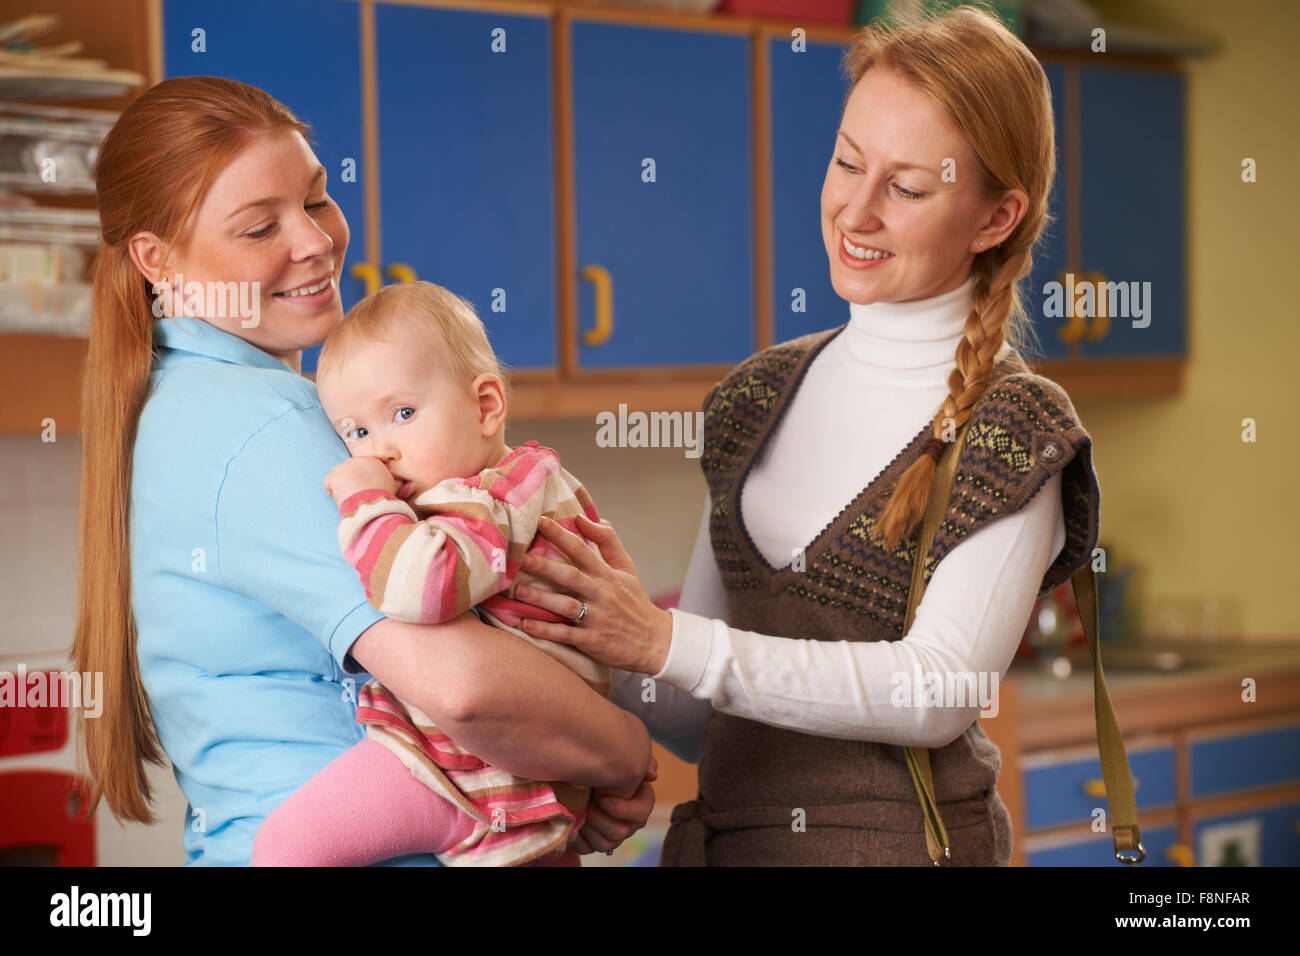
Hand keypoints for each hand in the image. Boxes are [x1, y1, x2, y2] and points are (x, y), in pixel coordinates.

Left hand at [324, 456, 397, 503]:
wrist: (372, 506)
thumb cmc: (384, 500)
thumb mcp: (394, 492)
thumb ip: (401, 487)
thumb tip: (411, 485)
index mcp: (373, 462)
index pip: (362, 468)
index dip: (363, 480)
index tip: (366, 491)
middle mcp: (359, 460)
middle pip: (350, 471)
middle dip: (352, 482)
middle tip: (358, 497)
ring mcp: (345, 466)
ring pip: (339, 477)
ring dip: (342, 487)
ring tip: (351, 499)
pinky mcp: (334, 475)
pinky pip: (329, 484)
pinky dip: (332, 491)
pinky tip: (340, 498)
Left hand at [514, 514, 672, 675]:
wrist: (655, 641)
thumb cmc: (635, 601)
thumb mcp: (627, 568)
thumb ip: (607, 541)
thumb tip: (584, 518)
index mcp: (607, 575)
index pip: (582, 550)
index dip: (562, 535)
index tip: (542, 522)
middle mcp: (602, 594)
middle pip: (570, 576)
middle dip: (544, 566)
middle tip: (520, 558)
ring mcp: (597, 618)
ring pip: (566, 606)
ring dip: (540, 598)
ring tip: (517, 591)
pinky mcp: (593, 641)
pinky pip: (566, 634)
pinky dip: (546, 630)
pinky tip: (526, 624)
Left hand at [573, 755, 657, 856]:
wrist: (577, 774)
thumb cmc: (603, 764)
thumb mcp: (622, 756)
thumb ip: (641, 761)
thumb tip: (652, 775)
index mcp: (640, 802)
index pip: (641, 813)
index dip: (622, 808)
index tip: (602, 798)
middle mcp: (629, 822)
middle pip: (621, 832)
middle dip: (599, 817)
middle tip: (586, 801)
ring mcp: (612, 834)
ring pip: (605, 843)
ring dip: (588, 826)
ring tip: (578, 808)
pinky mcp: (593, 841)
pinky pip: (588, 848)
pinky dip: (577, 836)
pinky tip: (573, 819)